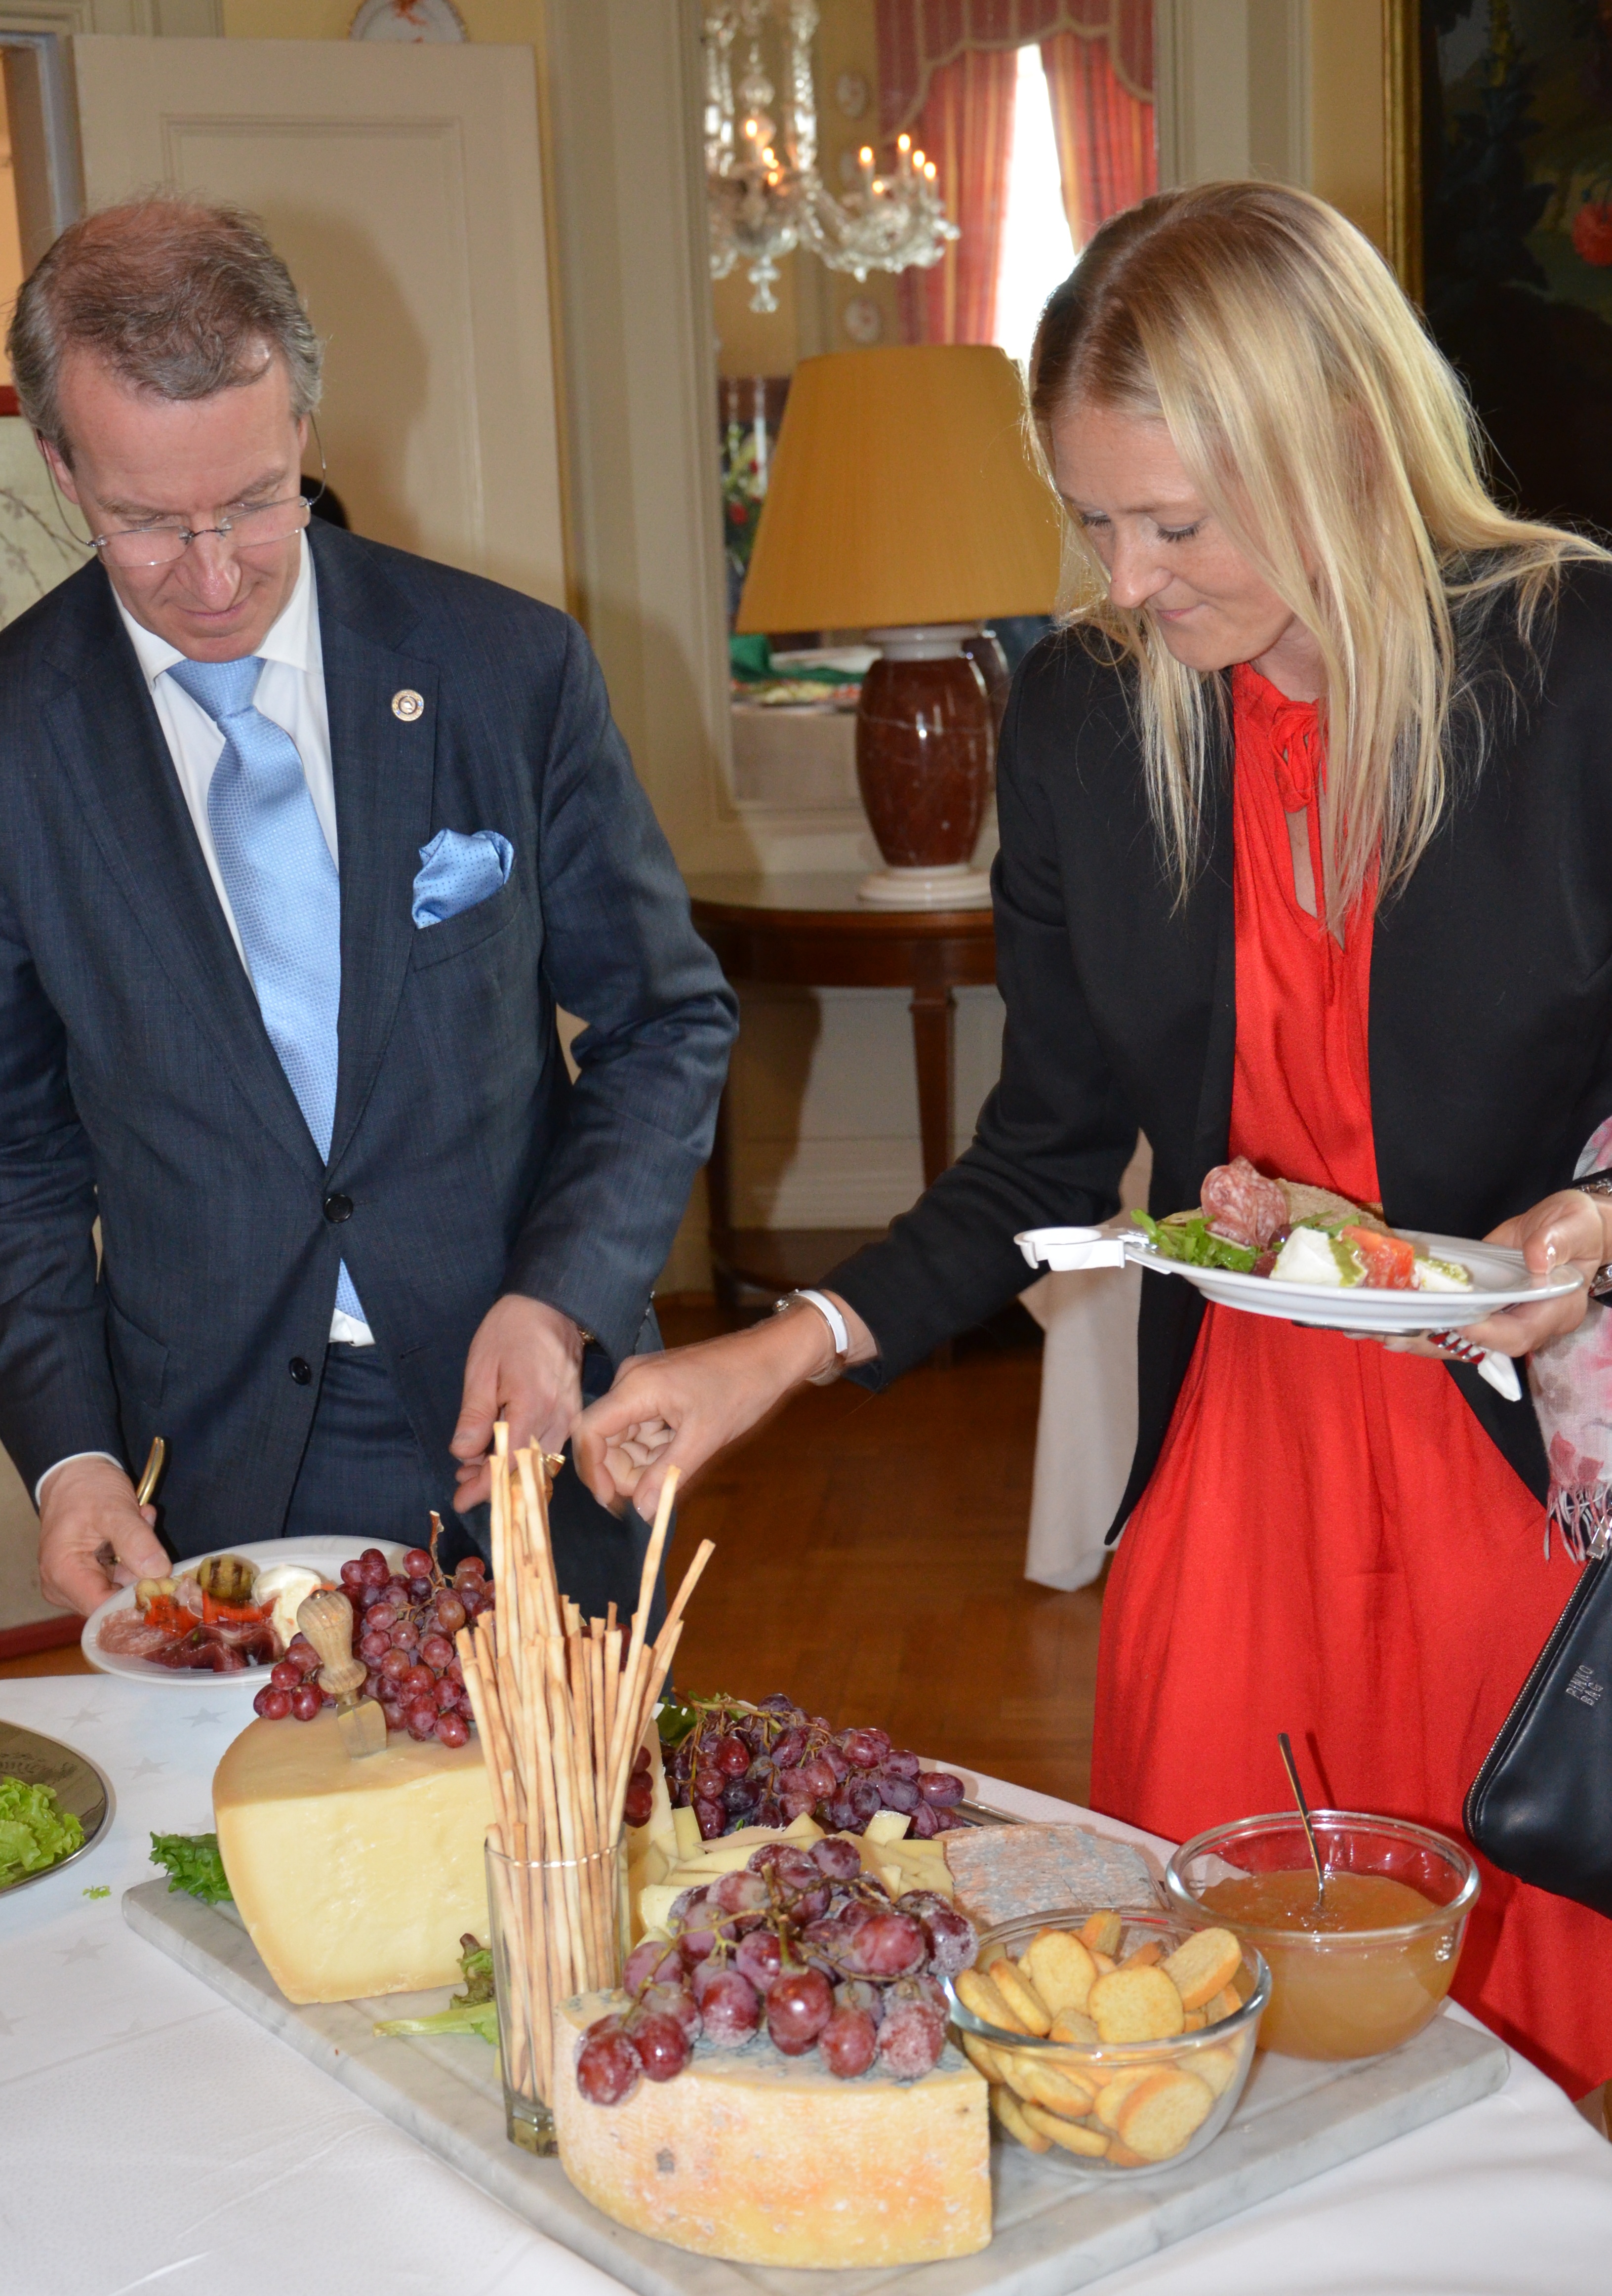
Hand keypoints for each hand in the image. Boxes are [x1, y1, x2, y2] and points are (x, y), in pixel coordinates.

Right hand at [38, 1456, 167, 1615]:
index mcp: (62, 1574)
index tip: (166, 1583)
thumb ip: (136, 1541)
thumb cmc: (86, 1488)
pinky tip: (137, 1524)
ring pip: (122, 1588)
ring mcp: (77, 1582)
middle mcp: (64, 1587)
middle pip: (114, 1602)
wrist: (74, 1472)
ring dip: (140, 1558)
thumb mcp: (114, 1509)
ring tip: (140, 1520)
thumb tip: (160, 1573)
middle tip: (149, 1532)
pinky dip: (135, 1554)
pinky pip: (121, 1576)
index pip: (102, 1610)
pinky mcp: (91, 1574)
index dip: (136, 1603)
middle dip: (141, 1572)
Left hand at [452, 1295, 585, 1510]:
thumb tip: (463, 1452)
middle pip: (527, 1470)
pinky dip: (526, 1457)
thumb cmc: (512, 1330)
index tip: (460, 1499)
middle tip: (461, 1484)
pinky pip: (551, 1447)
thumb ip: (474, 1414)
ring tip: (475, 1467)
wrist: (552, 1306)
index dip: (484, 1486)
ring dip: (509, 1472)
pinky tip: (503, 1450)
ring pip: (541, 1463)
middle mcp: (557, 1417)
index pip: (509, 1462)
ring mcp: (570, 1417)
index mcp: (532, 1405)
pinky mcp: (574, 1413)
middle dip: (494, 1484)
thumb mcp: (481, 1368)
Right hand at [572, 1297, 871, 1521]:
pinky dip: (657, 1448)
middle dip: (627, 1471)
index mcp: (634, 1388)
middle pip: (606, 1439)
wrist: (770, 1356)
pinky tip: (685, 1448)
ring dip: (646, 1462)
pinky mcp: (655, 1390)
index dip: (594, 1472)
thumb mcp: (704, 1439)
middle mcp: (630, 1382)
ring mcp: (642, 1385)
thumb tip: (640, 1513)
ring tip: (684, 1460)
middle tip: (661, 1490)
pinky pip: (642, 1428)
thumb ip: (667, 1477)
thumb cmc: (740, 1389)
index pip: (589, 1432)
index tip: (612, 1503)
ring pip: (625, 1438)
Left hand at [1379, 1189, 1609, 1362]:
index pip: (1519, 1334)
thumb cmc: (1575, 1228)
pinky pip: (1453, 1323)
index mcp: (1554, 1311)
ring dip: (1422, 1339)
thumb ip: (1555, 1241)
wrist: (1567, 1229)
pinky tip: (1391, 1321)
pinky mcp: (1482, 1307)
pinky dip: (1424, 1324)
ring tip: (1383, 1334)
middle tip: (1399, 1339)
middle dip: (1439, 1344)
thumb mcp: (1573, 1225)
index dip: (1488, 1333)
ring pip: (1460, 1341)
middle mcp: (1524, 1323)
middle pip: (1481, 1347)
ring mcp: (1501, 1318)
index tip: (1458, 1323)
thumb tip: (1537, 1259)